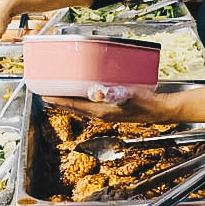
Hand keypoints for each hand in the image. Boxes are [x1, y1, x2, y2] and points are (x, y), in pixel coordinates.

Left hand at [44, 87, 178, 123]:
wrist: (159, 110)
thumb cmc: (146, 102)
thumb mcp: (128, 94)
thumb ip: (112, 93)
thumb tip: (96, 91)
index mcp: (100, 111)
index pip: (73, 105)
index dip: (58, 100)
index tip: (45, 94)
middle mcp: (100, 114)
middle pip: (73, 107)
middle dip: (59, 101)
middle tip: (47, 93)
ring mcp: (105, 113)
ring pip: (80, 107)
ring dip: (69, 101)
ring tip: (60, 94)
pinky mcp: (111, 110)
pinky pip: (89, 106)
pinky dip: (81, 100)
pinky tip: (83, 93)